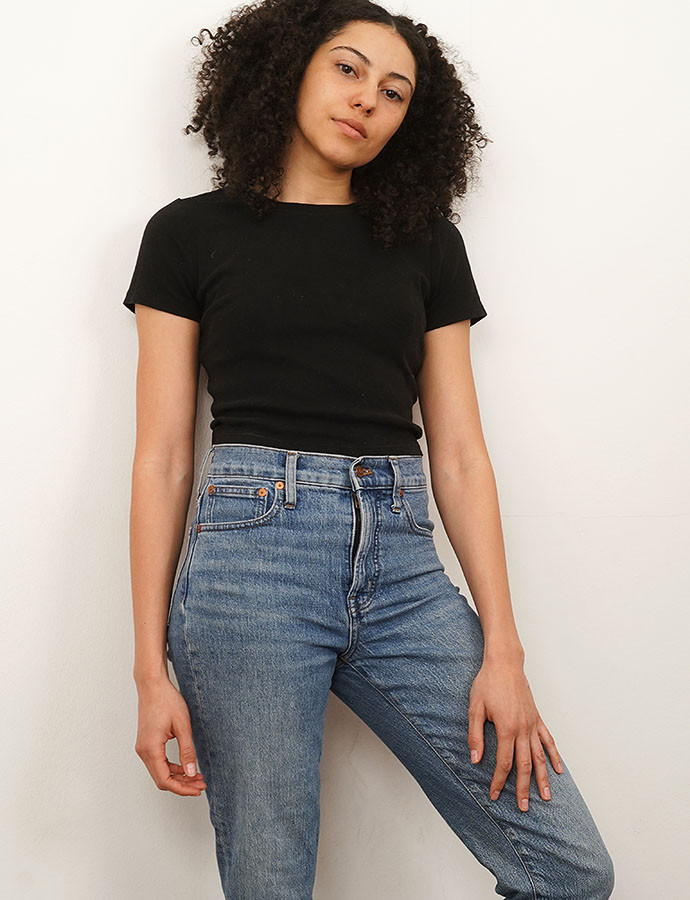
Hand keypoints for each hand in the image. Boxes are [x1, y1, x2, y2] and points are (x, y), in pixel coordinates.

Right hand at [135, 676, 207, 796]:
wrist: (153, 686)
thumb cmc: (167, 701)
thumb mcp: (182, 726)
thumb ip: (187, 751)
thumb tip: (191, 773)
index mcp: (151, 748)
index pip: (165, 780)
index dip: (182, 788)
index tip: (198, 789)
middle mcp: (143, 751)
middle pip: (161, 779)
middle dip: (182, 785)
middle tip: (201, 784)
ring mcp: (143, 747)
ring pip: (160, 772)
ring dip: (177, 776)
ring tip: (197, 776)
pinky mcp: (146, 743)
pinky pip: (158, 762)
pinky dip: (171, 767)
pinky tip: (185, 766)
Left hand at [467, 656, 562, 811]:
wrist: (504, 663)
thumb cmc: (488, 683)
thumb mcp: (474, 708)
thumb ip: (475, 735)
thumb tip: (475, 759)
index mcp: (506, 728)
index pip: (503, 762)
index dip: (498, 780)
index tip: (494, 794)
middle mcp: (523, 729)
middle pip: (525, 765)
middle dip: (523, 788)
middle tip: (522, 808)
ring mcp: (532, 724)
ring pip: (540, 756)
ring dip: (543, 778)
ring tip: (546, 797)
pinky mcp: (537, 718)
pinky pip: (548, 740)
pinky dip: (554, 756)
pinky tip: (559, 769)